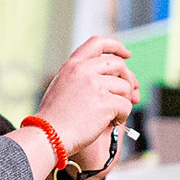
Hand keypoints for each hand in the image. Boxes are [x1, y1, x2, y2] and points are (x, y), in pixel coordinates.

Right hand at [36, 36, 138, 155]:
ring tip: (113, 114)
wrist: (49, 136)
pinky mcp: (104, 102)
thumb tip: (113, 80)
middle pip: (118, 65)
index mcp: (72, 65)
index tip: (126, 55)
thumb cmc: (55, 119)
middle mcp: (83, 70)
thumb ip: (81, 78)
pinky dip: (123, 116)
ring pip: (124, 87)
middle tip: (131, 93)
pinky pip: (126, 105)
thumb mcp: (62, 87)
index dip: (115, 46)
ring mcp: (94, 85)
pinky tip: (113, 122)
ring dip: (124, 101)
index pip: (97, 43)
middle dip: (127, 79)